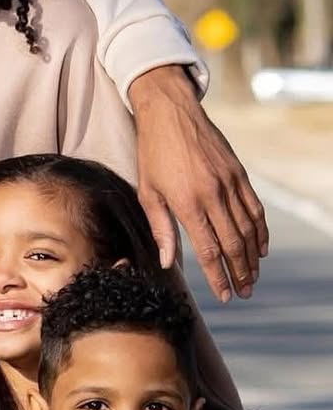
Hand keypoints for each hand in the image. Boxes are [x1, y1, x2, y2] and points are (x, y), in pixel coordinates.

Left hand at [129, 66, 267, 302]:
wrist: (170, 113)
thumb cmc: (152, 154)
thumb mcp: (147, 192)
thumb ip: (160, 228)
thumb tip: (167, 261)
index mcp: (187, 203)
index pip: (209, 250)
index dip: (218, 277)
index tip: (225, 296)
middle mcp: (212, 194)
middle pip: (233, 244)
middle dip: (240, 273)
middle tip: (244, 293)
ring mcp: (229, 183)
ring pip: (248, 228)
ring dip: (252, 256)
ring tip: (253, 276)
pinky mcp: (239, 172)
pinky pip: (254, 207)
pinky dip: (261, 230)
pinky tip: (261, 247)